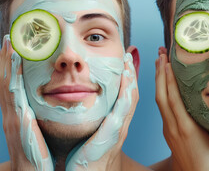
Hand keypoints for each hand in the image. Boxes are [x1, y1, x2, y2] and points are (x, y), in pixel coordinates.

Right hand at [0, 35, 53, 170]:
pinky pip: (13, 95)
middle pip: (5, 80)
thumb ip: (43, 117)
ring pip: (6, 84)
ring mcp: (12, 119)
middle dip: (7, 58)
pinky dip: (12, 76)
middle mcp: (11, 115)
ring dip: (7, 61)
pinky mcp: (18, 124)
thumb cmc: (44, 157)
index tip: (17, 45)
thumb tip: (54, 102)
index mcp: (18, 116)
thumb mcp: (41, 132)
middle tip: (10, 35)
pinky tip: (15, 61)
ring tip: (10, 40)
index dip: (13, 66)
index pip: (13, 85)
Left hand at [65, 53, 138, 170]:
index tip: (122, 60)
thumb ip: (87, 115)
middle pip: (131, 94)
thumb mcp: (87, 131)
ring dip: (131, 79)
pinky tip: (126, 79)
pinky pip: (123, 109)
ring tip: (128, 61)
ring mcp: (119, 129)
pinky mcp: (113, 134)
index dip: (125, 77)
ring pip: (130, 99)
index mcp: (113, 123)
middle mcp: (120, 124)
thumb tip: (78, 97)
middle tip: (128, 54)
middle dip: (131, 73)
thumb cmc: (80, 155)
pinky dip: (126, 93)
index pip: (123, 96)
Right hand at [155, 47, 208, 170]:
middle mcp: (169, 127)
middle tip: (160, 52)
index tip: (163, 65)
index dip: (161, 82)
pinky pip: (174, 103)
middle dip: (159, 72)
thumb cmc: (205, 166)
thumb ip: (198, 126)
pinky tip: (168, 71)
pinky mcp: (185, 130)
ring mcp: (175, 128)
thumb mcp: (198, 143)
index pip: (164, 101)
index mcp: (172, 130)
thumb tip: (206, 111)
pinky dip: (169, 85)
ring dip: (162, 74)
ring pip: (164, 95)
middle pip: (159, 94)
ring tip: (162, 55)